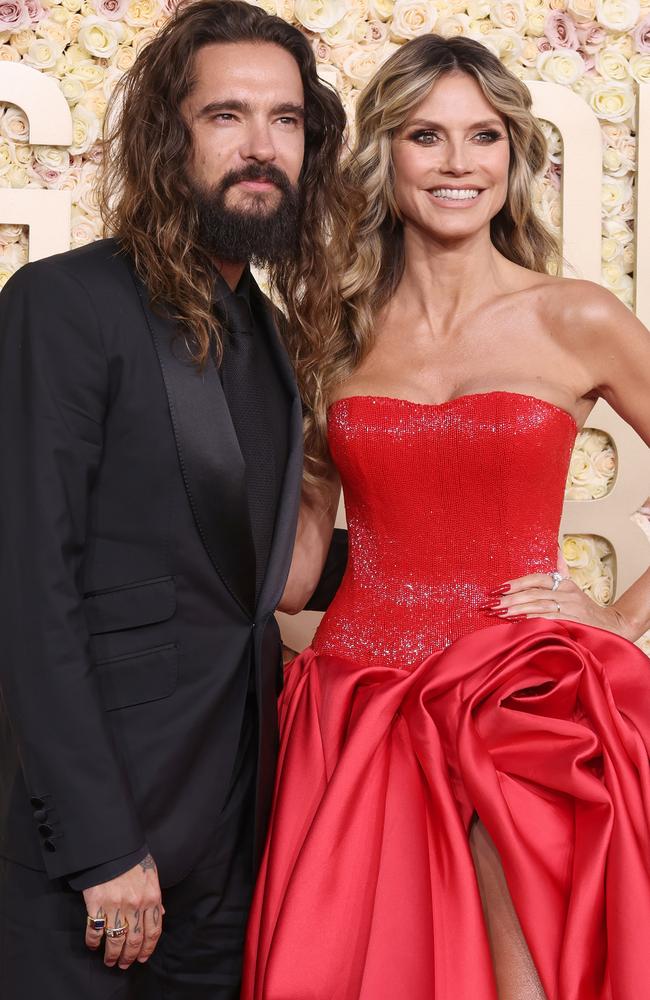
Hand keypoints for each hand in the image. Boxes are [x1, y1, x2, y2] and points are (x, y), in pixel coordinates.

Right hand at [83, 853, 163, 969]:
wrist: (111, 846)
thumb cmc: (132, 859)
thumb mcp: (151, 874)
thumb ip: (155, 896)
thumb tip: (160, 914)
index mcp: (152, 897)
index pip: (154, 931)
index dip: (148, 948)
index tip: (142, 958)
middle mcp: (136, 905)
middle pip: (135, 940)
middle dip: (130, 957)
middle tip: (124, 964)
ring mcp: (116, 906)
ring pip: (116, 940)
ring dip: (112, 955)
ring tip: (110, 961)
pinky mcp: (97, 904)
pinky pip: (96, 930)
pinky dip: (94, 942)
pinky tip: (94, 945)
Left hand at [481, 570, 634, 640]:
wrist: (611, 626)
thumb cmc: (585, 608)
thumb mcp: (573, 586)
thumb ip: (561, 569)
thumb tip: (556, 547)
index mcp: (563, 583)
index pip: (536, 579)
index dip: (516, 583)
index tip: (497, 589)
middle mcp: (566, 594)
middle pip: (533, 594)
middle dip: (509, 599)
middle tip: (491, 604)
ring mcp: (570, 608)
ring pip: (538, 606)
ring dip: (516, 610)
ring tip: (498, 613)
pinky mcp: (572, 623)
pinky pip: (549, 620)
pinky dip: (533, 621)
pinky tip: (518, 623)